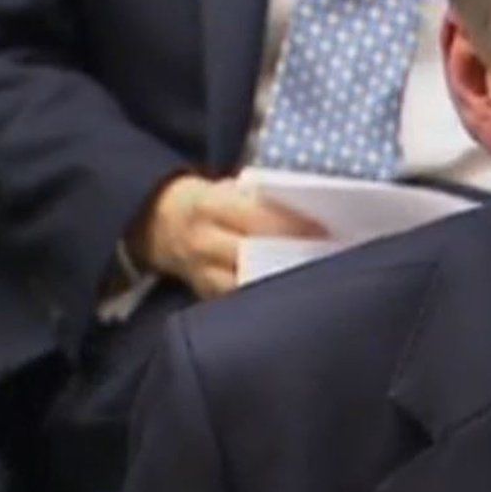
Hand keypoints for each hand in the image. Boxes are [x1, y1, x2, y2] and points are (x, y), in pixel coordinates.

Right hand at [127, 174, 326, 299]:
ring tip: (319, 283)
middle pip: (253, 256)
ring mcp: (202, 274)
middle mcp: (203, 243)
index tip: (326, 232)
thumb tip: (308, 205)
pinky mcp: (205, 296)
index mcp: (210, 207)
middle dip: (292, 259)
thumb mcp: (225, 189)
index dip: (292, 225)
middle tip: (332, 261)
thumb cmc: (208, 203)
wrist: (159, 224)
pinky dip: (266, 301)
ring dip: (282, 285)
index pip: (255, 217)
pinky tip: (295, 299)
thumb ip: (257, 198)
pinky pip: (238, 302)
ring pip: (246, 287)